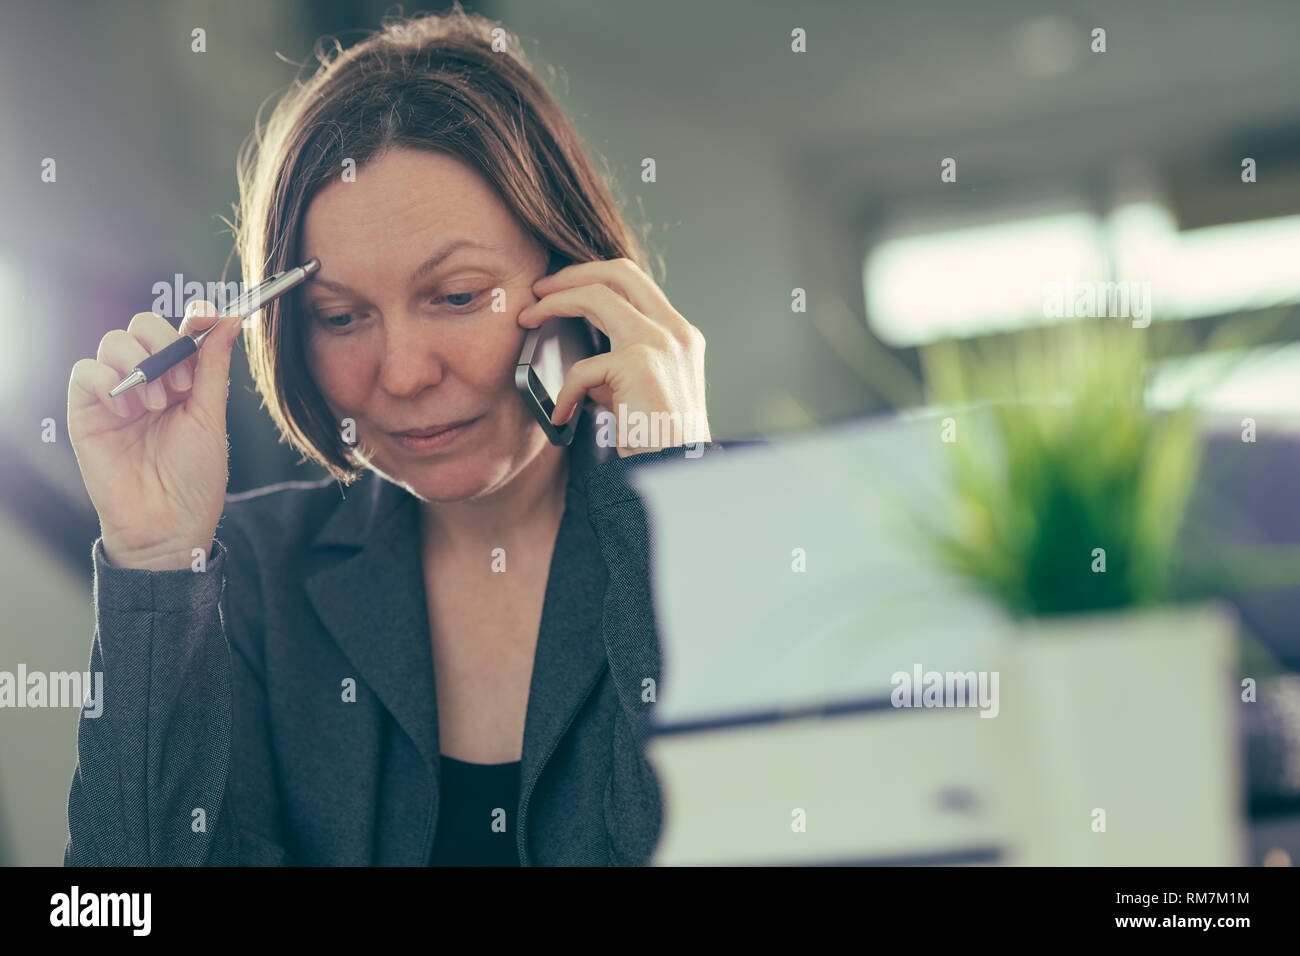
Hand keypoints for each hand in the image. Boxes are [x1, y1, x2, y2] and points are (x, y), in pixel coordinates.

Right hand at [67, 301, 244, 569]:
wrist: (168, 524)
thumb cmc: (194, 478)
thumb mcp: (210, 416)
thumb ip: (213, 366)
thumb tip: (228, 319)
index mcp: (181, 380)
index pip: (180, 330)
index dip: (194, 316)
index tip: (207, 315)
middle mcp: (147, 381)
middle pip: (142, 325)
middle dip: (165, 345)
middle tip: (182, 387)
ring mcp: (114, 394)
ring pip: (113, 341)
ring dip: (140, 366)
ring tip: (157, 406)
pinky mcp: (86, 412)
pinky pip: (85, 371)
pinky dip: (108, 382)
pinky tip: (128, 412)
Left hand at [516, 257, 710, 457]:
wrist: (680, 472)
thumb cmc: (662, 441)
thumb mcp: (642, 393)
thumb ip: (619, 368)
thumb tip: (583, 360)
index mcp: (680, 334)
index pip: (636, 282)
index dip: (593, 275)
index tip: (561, 288)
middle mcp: (675, 330)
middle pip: (617, 272)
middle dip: (570, 274)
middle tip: (538, 289)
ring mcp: (659, 343)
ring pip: (596, 296)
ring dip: (553, 304)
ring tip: (528, 319)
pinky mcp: (638, 365)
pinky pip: (582, 367)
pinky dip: (565, 391)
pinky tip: (561, 415)